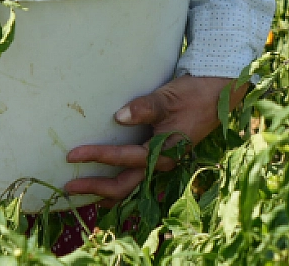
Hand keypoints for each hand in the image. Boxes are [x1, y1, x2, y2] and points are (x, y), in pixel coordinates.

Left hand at [62, 75, 244, 202]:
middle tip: (68, 187)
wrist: (220, 93)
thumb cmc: (193, 94)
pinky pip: (137, 178)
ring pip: (131, 187)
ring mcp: (163, 163)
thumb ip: (144, 107)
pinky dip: (119, 183)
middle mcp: (162, 163)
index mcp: (164, 151)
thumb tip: (118, 117)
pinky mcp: (163, 157)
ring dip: (105, 192)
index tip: (72, 155)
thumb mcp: (168, 97)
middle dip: (95, 188)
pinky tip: (105, 182)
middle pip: (125, 186)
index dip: (96, 157)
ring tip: (82, 194)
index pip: (123, 158)